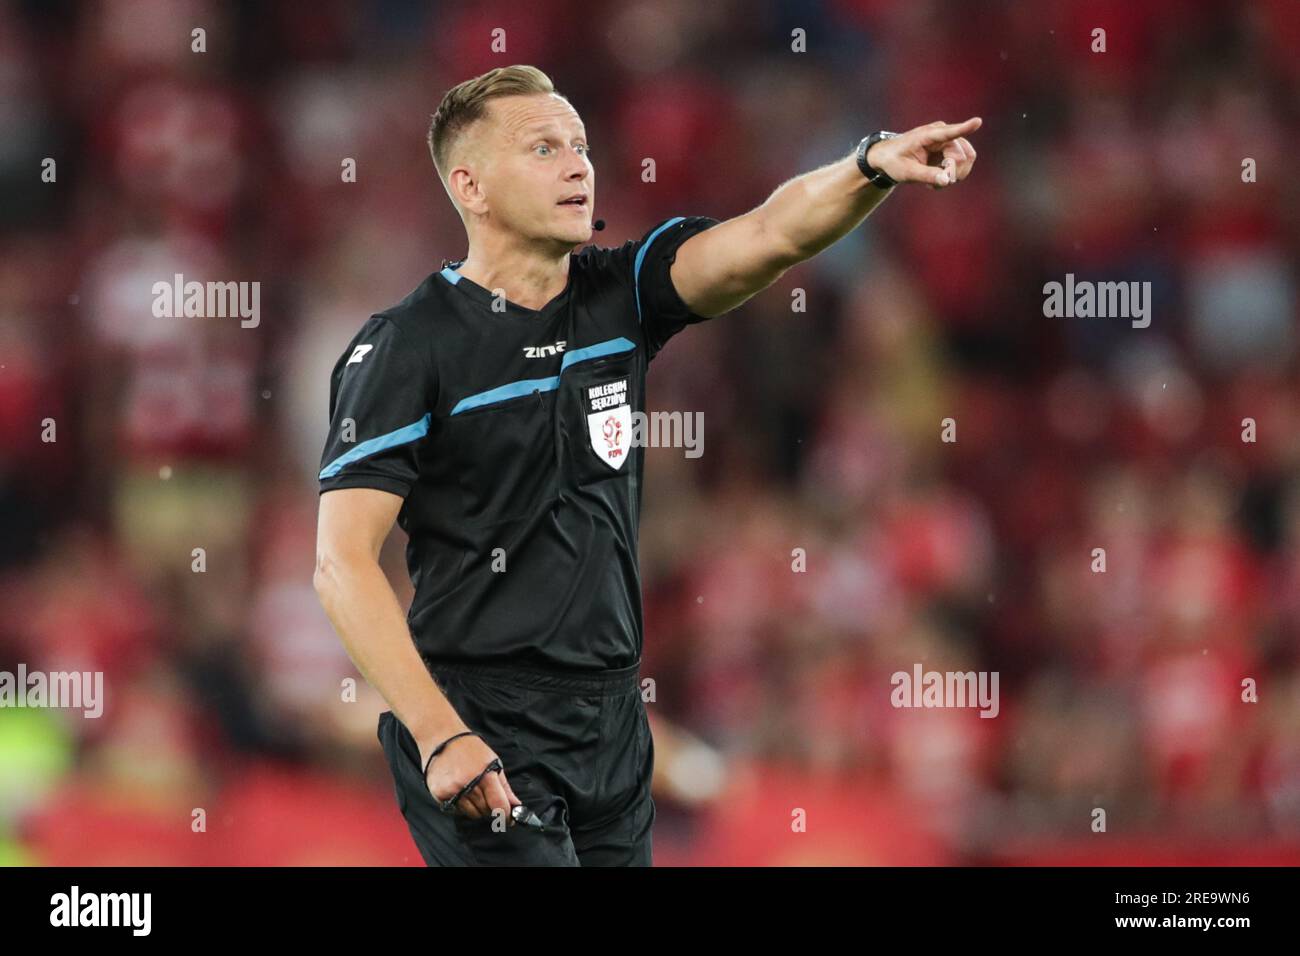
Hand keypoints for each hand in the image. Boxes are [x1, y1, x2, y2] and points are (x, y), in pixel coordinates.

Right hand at [422, 731, 522, 821]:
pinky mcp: (439, 794)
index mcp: (486, 775)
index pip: (499, 805)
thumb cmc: (469, 747)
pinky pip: (455, 810)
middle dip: (489, 808)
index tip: (509, 819)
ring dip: (474, 807)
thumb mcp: (492, 761)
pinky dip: (460, 805)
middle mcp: (468, 784)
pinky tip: (458, 789)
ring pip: (471, 813)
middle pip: (485, 811)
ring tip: (471, 789)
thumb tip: (515, 804)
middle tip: (485, 795)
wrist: (441, 736)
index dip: (506, 815)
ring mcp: (453, 790)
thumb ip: (504, 786)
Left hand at [866, 117, 980, 188]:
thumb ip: (927, 175)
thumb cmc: (894, 161)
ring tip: (934, 182)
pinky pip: (962, 164)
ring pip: (967, 159)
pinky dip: (952, 175)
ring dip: (954, 175)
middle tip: (934, 184)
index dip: (965, 128)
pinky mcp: (951, 149)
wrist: (888, 158)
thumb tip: (947, 181)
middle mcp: (942, 133)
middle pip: (962, 156)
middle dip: (952, 173)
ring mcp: (949, 140)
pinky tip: (936, 178)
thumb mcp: (907, 172)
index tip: (977, 122)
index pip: (949, 132)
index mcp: (927, 135)